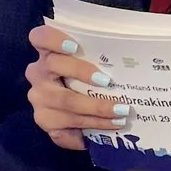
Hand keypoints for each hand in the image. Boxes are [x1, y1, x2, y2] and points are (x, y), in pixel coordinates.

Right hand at [26, 19, 119, 151]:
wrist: (77, 110)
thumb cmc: (90, 77)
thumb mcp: (91, 62)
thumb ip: (99, 55)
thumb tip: (132, 51)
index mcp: (48, 52)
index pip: (41, 37)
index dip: (54, 39)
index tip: (75, 46)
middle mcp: (38, 74)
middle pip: (55, 67)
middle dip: (83, 73)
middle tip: (108, 82)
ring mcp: (39, 100)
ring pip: (64, 103)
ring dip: (95, 110)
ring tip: (119, 114)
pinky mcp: (45, 123)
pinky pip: (63, 130)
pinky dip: (86, 132)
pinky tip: (104, 132)